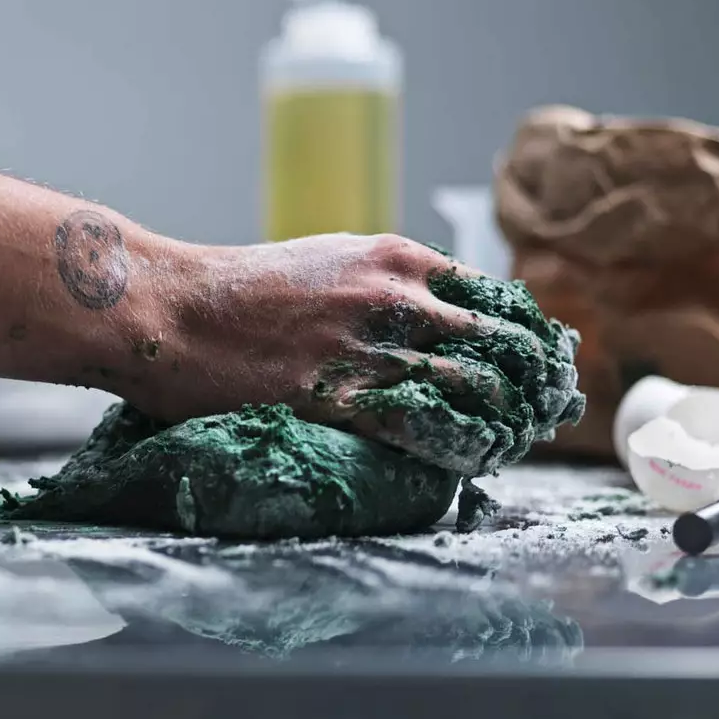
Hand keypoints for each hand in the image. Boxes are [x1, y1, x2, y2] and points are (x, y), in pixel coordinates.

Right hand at [135, 234, 569, 470]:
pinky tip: (478, 461)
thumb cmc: (233, 291)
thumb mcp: (322, 263)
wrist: (168, 308)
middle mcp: (397, 295)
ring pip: (479, 386)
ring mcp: (373, 345)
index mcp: (395, 257)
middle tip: (550, 413)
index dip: (532, 337)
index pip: (498, 296)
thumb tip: (422, 317)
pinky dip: (465, 445)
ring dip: (508, 419)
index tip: (546, 367)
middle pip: (505, 341)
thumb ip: (379, 285)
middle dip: (537, 381)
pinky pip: (430, 426)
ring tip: (516, 442)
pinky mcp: (343, 394)